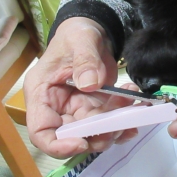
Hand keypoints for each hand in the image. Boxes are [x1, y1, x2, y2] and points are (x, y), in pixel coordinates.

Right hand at [25, 17, 137, 157]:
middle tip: (119, 126)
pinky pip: (108, 123)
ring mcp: (77, 109)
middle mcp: (57, 107)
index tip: (82, 143)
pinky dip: (123, 121)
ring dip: (114, 129)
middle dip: (96, 137)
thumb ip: (85, 60)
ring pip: (93, 133)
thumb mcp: (80, 40)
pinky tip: (136, 111)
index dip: (58, 145)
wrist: (93, 31)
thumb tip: (90, 84)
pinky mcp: (95, 107)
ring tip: (132, 111)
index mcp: (42, 93)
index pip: (41, 131)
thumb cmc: (77, 34)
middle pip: (71, 137)